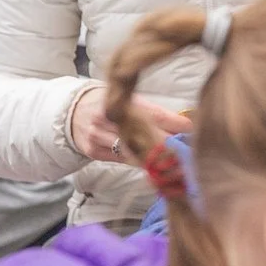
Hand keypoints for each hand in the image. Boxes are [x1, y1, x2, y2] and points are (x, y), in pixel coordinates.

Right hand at [68, 85, 191, 164]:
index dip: (175, 124)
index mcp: (121, 100)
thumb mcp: (130, 99)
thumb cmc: (111, 103)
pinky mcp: (93, 151)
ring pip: (131, 151)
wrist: (72, 111)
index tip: (192, 130)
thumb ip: (154, 112)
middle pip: (143, 135)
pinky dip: (137, 162)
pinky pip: (120, 160)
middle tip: (186, 153)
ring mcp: (97, 135)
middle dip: (167, 145)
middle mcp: (107, 117)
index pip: (154, 114)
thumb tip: (184, 125)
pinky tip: (151, 165)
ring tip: (174, 163)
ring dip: (153, 158)